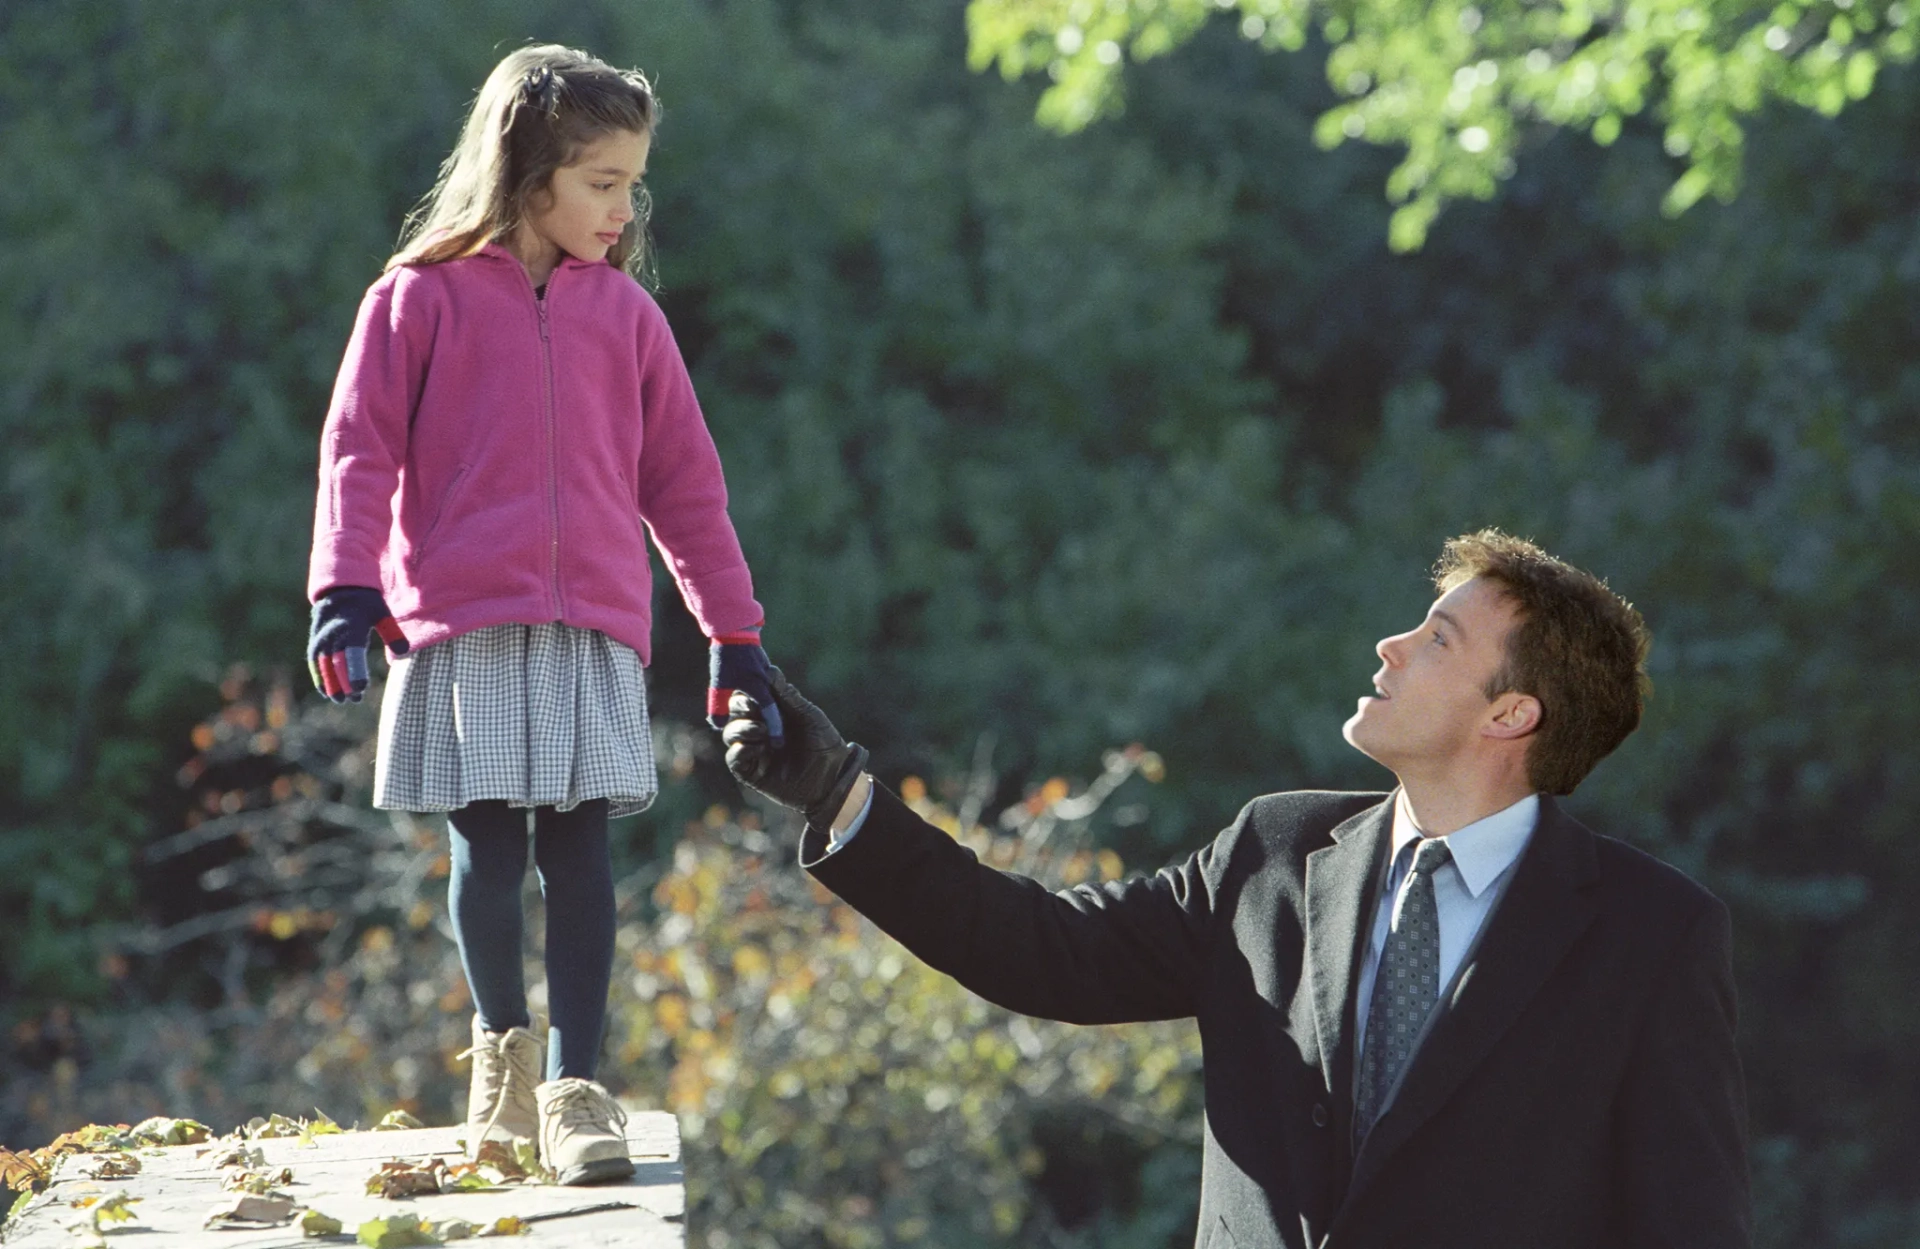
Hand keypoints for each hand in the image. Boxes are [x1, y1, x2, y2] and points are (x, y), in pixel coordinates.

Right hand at [307, 586, 409, 702]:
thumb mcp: (382, 613)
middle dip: (345, 682)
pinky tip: (326, 692)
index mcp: (352, 626)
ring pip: (324, 665)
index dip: (355, 671)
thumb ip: (392, 632)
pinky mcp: (315, 642)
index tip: (360, 688)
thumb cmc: (367, 605)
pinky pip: (315, 663)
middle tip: (356, 699)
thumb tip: (403, 652)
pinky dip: (319, 677)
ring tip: (341, 700)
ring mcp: (321, 638)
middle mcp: (333, 633)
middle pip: (337, 662)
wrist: (340, 590)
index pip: (353, 652)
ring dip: (331, 683)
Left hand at [709, 630, 782, 746]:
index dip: (774, 729)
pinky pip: (769, 686)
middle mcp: (766, 682)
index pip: (770, 713)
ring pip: (773, 697)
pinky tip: (766, 706)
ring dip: (772, 710)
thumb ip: (719, 705)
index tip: (778, 744)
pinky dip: (768, 696)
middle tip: (778, 741)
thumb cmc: (727, 656)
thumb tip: (718, 726)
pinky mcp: (764, 667)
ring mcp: (767, 673)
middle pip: (774, 708)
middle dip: (775, 724)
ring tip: (773, 726)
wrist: (734, 627)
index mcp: (758, 687)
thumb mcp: (719, 683)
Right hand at [722, 666, 866, 828]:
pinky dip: (742, 749)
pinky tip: (760, 747)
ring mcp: (753, 750)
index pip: (747, 695)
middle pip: (733, 711)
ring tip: (762, 731)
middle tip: (754, 707)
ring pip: (730, 733)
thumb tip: (769, 669)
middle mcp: (757, 728)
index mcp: (770, 711)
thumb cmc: (824, 743)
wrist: (833, 778)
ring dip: (742, 728)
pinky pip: (733, 758)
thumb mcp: (808, 715)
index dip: (746, 688)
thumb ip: (787, 696)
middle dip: (740, 706)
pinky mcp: (750, 772)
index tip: (752, 683)